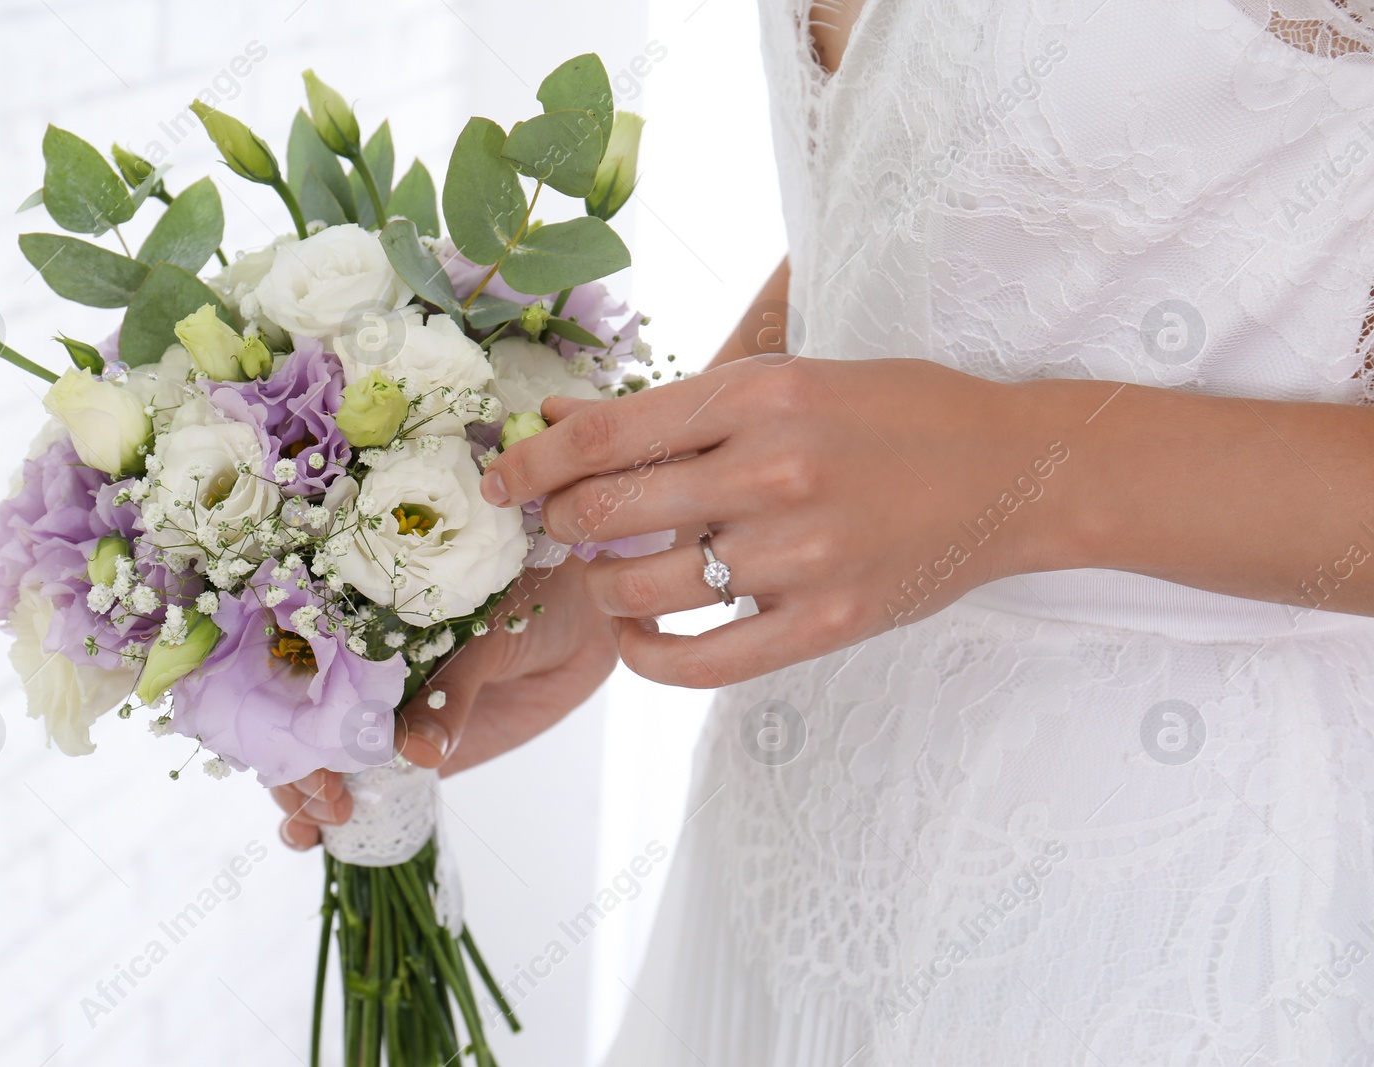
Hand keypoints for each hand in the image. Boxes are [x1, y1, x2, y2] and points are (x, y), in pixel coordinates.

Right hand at [272, 557, 617, 849]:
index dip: (287, 719)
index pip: (297, 676)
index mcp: (363, 627)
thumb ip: (451, 691)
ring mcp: (386, 721)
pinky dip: (339, 822)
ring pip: (321, 768)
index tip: (304, 756)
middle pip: (300, 732)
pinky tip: (318, 843)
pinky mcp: (419, 756)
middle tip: (327, 802)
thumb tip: (416, 753)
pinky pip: (371, 792)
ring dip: (303, 804)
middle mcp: (363, 676)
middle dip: (296, 774)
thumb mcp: (485, 636)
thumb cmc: (530, 599)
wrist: (585, 620)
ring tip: (316, 828)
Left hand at [477, 355, 1080, 686]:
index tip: (499, 481)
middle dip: (564, 525)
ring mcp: (800, 555)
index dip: (531, 461)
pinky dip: (649, 657)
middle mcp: (773, 472)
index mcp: (760, 395)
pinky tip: (640, 638)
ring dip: (602, 589)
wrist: (1016, 474)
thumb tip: (563, 421)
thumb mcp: (787, 380)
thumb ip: (675, 410)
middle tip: (566, 527)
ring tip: (611, 577)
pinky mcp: (826, 623)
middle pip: (608, 515)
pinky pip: (701, 662)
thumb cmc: (898, 414)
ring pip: (641, 591)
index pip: (605, 437)